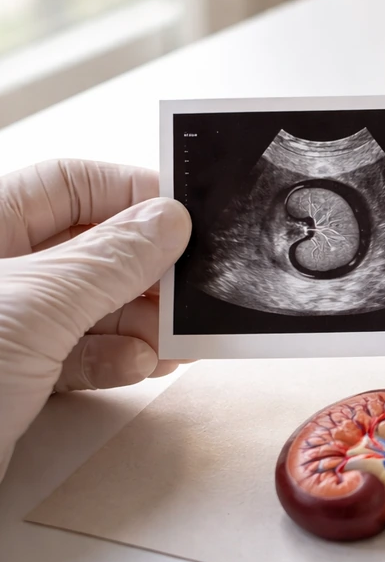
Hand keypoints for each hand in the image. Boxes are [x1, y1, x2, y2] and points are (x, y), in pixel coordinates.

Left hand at [0, 160, 190, 480]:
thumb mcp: (35, 306)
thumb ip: (108, 261)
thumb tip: (167, 222)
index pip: (68, 184)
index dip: (130, 192)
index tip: (185, 214)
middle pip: (91, 247)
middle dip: (146, 270)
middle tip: (189, 286)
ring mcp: (6, 327)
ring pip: (95, 305)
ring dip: (143, 321)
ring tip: (175, 337)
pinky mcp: (16, 378)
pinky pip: (83, 354)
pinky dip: (119, 359)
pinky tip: (140, 365)